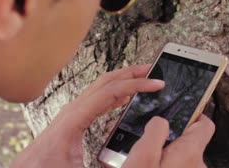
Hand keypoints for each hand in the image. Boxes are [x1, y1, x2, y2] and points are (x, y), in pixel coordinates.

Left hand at [11, 65, 163, 167]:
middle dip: (132, 73)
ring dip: (123, 80)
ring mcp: (72, 112)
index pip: (111, 92)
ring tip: (143, 79)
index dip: (136, 85)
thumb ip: (105, 165)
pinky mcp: (73, 118)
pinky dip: (114, 93)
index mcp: (75, 118)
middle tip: (154, 70)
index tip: (156, 83)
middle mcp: (73, 109)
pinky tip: (124, 98)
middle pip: (106, 81)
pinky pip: (97, 98)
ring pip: (101, 87)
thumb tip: (130, 162)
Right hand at [123, 115, 214, 167]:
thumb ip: (155, 132)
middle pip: (190, 144)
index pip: (205, 125)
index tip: (175, 117)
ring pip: (182, 161)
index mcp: (189, 153)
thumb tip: (161, 121)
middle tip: (148, 145)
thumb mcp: (142, 157)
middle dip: (171, 142)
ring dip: (166, 160)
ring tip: (144, 164)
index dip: (192, 117)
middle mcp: (197, 167)